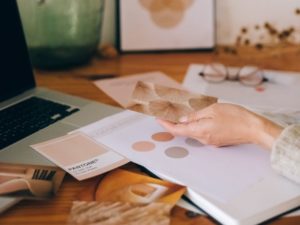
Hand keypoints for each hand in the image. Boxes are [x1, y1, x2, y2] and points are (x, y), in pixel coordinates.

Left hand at [157, 103, 282, 148]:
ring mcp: (210, 141)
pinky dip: (194, 126)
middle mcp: (203, 139)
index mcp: (200, 130)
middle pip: (183, 132)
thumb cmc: (236, 117)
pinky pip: (200, 133)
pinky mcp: (216, 140)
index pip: (177, 130)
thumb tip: (183, 119)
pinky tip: (195, 119)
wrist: (253, 128)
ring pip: (192, 132)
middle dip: (174, 123)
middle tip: (167, 113)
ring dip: (184, 124)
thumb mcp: (213, 109)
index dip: (166, 125)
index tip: (158, 119)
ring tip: (180, 113)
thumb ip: (195, 115)